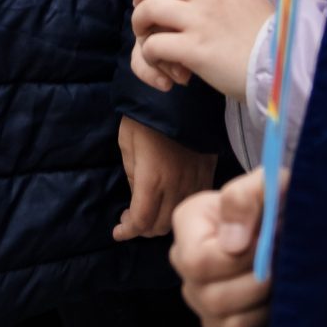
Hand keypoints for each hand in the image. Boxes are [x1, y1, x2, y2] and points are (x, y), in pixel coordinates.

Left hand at [113, 116, 215, 242]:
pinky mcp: (208, 173)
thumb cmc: (146, 115)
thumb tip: (136, 198)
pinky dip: (181, 208)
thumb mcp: (127, 143)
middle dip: (143, 228)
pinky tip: (171, 200)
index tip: (118, 231)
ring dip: (162, 221)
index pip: (141, 221)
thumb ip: (132, 176)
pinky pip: (194, 202)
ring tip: (150, 211)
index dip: (127, 231)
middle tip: (132, 220)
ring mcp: (194, 180)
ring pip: (179, 218)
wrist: (181, 95)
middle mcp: (175, 185)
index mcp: (152, 178)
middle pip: (160, 226)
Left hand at [132, 0, 274, 101]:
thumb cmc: (267, 33)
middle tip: (139, 6)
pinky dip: (148, 52)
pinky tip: (156, 58)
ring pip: (149, 9)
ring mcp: (199, 21)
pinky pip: (155, 44)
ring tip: (144, 34)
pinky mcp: (195, 50)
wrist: (282, 65)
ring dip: (139, 22)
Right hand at [172, 171, 272, 326]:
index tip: (267, 242)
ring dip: (266, 306)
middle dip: (258, 283)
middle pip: (214, 298)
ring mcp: (201, 306)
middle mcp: (186, 271)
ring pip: (232, 325)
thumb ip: (246, 197)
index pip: (197, 261)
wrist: (281, 228)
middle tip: (279, 264)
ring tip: (279, 281)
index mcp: (188, 229)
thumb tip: (234, 243)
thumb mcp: (264, 185)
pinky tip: (274, 303)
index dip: (239, 259)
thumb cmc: (270, 206)